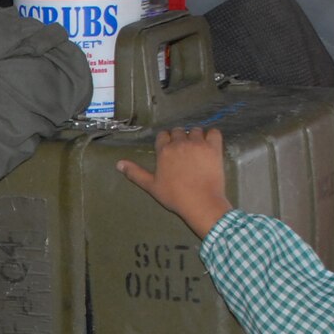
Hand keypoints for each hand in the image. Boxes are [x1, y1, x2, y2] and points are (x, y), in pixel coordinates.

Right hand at [117, 127, 231, 237]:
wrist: (201, 203)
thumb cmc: (174, 197)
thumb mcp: (151, 186)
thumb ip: (135, 173)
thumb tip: (118, 164)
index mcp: (164, 151)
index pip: (163, 135)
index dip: (166, 142)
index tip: (169, 151)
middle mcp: (180, 143)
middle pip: (179, 131)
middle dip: (180, 138)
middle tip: (184, 153)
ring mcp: (198, 144)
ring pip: (196, 130)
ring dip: (195, 137)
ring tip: (197, 150)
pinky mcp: (214, 148)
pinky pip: (214, 132)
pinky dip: (212, 136)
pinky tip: (210, 145)